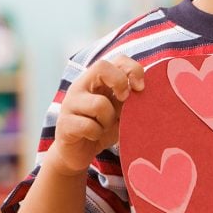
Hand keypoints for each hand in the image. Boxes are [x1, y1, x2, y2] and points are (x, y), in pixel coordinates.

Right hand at [53, 55, 144, 174]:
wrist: (78, 153)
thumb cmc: (102, 128)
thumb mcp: (120, 111)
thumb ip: (130, 98)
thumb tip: (148, 90)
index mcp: (97, 80)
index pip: (117, 60)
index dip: (132, 69)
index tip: (141, 88)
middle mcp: (81, 86)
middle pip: (101, 66)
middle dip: (120, 82)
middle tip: (124, 100)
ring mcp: (70, 103)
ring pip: (99, 104)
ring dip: (108, 120)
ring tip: (104, 127)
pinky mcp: (64, 123)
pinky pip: (89, 126)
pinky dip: (97, 134)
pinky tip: (93, 136)